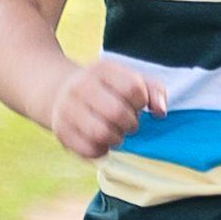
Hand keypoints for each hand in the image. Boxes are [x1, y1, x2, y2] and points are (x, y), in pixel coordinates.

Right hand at [41, 59, 169, 161]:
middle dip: (131, 124)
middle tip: (129, 124)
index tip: (136, 104)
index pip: (133, 88)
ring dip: (117, 139)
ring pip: (101, 133)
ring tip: (116, 134)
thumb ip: (153, 91)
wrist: (60, 92)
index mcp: (101, 69)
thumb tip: (160, 112)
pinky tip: (102, 142)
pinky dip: (102, 150)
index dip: (141, 102)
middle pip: (117, 112)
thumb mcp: (129, 79)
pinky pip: (88, 149)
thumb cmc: (107, 89)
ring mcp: (67, 108)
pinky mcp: (60, 130)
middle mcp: (80, 86)